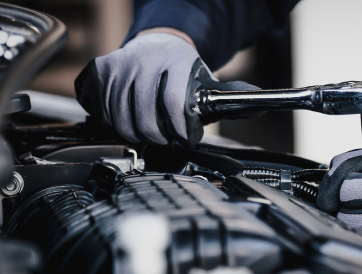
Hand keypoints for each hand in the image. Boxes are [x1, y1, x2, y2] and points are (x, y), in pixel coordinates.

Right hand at [74, 31, 262, 146]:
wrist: (158, 44)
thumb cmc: (184, 71)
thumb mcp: (209, 82)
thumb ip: (233, 98)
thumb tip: (261, 106)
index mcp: (175, 61)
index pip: (174, 104)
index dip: (179, 130)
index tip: (185, 139)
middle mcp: (144, 60)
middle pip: (144, 119)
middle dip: (158, 138)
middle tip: (167, 140)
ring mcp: (119, 65)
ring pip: (120, 120)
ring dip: (135, 134)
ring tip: (150, 132)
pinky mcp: (99, 72)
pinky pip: (101, 111)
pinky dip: (113, 123)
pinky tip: (127, 119)